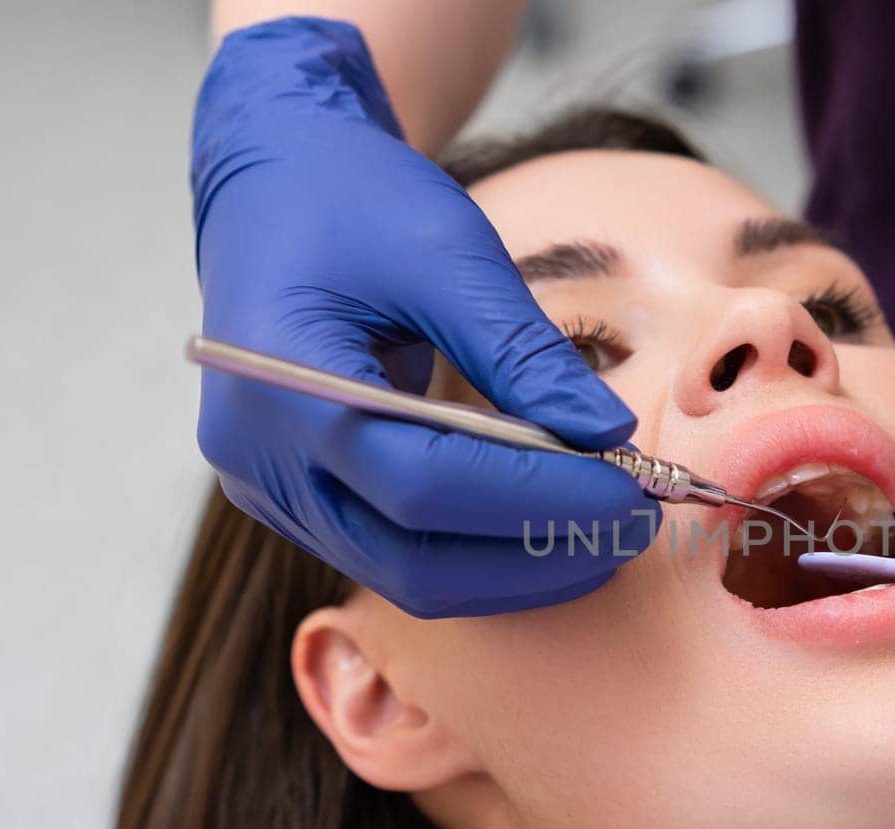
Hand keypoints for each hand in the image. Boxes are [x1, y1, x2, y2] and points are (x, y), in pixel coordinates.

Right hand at [192, 18, 656, 616]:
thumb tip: (608, 439)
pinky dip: (478, 553)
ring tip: (602, 530)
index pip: (427, 485)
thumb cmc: (356, 201)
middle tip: (632, 525)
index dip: (539, 500)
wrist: (274, 185)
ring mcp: (273, 491)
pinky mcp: (298, 502)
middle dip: (537, 554)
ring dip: (515, 568)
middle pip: (414, 562)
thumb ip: (525, 353)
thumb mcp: (450, 252)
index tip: (632, 492)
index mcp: (287, 389)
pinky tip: (546, 524)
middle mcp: (263, 462)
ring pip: (408, 577)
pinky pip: (396, 555)